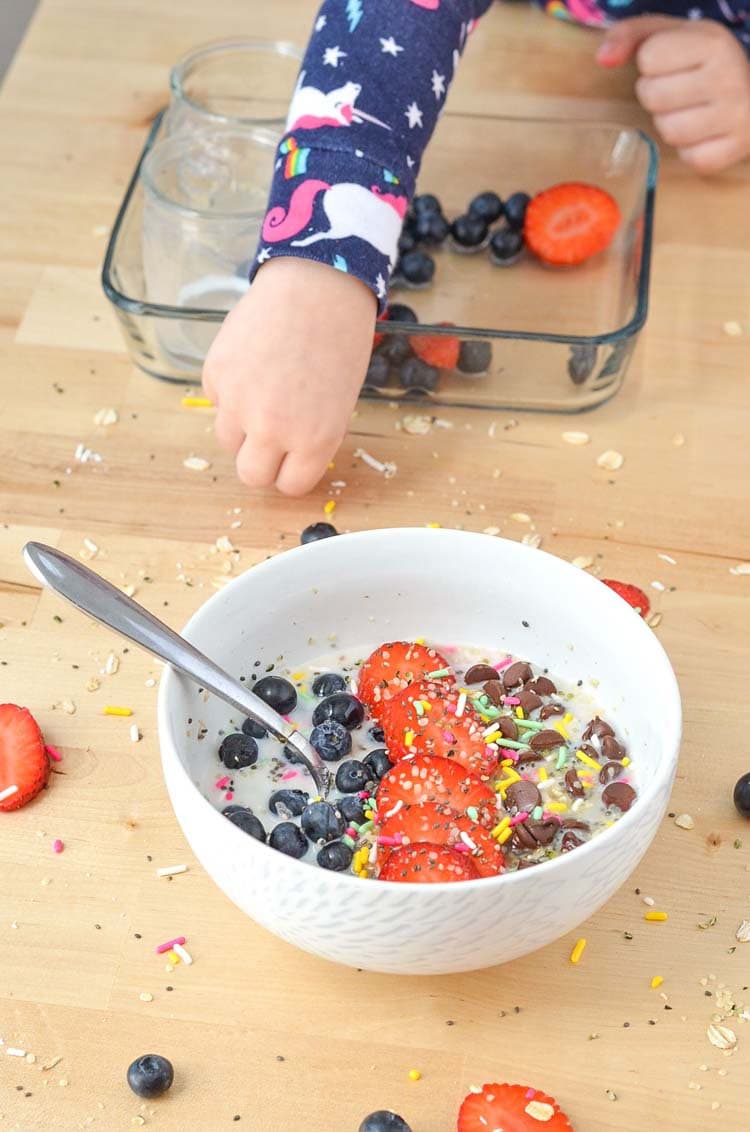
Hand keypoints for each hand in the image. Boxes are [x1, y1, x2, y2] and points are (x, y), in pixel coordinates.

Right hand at [203, 257, 375, 495]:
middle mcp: (273, 429)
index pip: (289, 486)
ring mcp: (238, 402)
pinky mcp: (216, 374)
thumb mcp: (340, 402)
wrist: (316, 286)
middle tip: (269, 438)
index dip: (289, 472)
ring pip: (227, 440)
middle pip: (251, 475)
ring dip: (241, 426)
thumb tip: (285, 457)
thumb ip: (312, 437)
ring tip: (262, 392)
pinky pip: (215, 400)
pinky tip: (252, 362)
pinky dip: (229, 389)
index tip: (290, 459)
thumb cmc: (339, 341)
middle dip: (260, 461)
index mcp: (314, 441)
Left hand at [597, 16, 749, 172]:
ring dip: (670, 124)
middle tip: (679, 91)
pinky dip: (689, 151)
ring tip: (690, 111)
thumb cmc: (702, 64)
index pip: (648, 58)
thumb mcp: (672, 36)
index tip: (673, 65)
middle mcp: (729, 77)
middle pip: (653, 97)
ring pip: (669, 132)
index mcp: (713, 42)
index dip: (651, 64)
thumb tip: (602, 58)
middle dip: (656, 96)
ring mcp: (736, 116)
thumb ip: (631, 35)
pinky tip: (703, 133)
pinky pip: (689, 159)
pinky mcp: (734, 149)